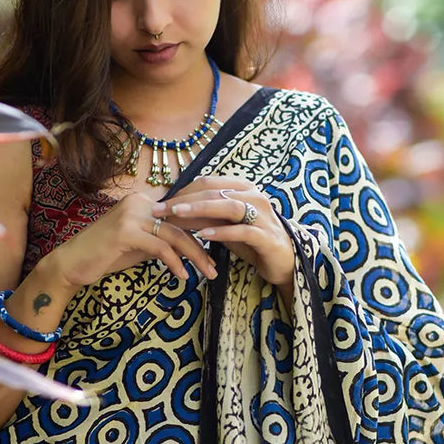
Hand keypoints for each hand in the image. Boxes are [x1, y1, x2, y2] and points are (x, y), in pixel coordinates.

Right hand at [51, 191, 217, 289]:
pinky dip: (174, 263)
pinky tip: (182, 276)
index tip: (215, 251)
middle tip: (215, 268)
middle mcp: (139, 202)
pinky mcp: (126, 231)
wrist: (72, 263)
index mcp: (143, 201)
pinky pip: (160, 247)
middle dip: (202, 247)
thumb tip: (190, 245)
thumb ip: (161, 239)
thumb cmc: (105, 255)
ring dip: (195, 257)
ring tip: (207, 273)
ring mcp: (131, 215)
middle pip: (181, 224)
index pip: (180, 216)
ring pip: (174, 235)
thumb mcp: (139, 244)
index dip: (200, 232)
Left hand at [152, 176, 294, 288]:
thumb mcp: (226, 225)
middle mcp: (254, 196)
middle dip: (183, 200)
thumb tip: (174, 210)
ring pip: (228, 206)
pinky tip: (203, 235)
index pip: (207, 182)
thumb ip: (206, 215)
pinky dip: (221, 232)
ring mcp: (263, 216)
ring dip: (199, 209)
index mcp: (243, 188)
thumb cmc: (251, 240)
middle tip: (159, 210)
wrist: (284, 261)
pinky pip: (242, 231)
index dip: (182, 191)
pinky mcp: (267, 237)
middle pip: (214, 191)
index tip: (160, 203)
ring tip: (176, 215)